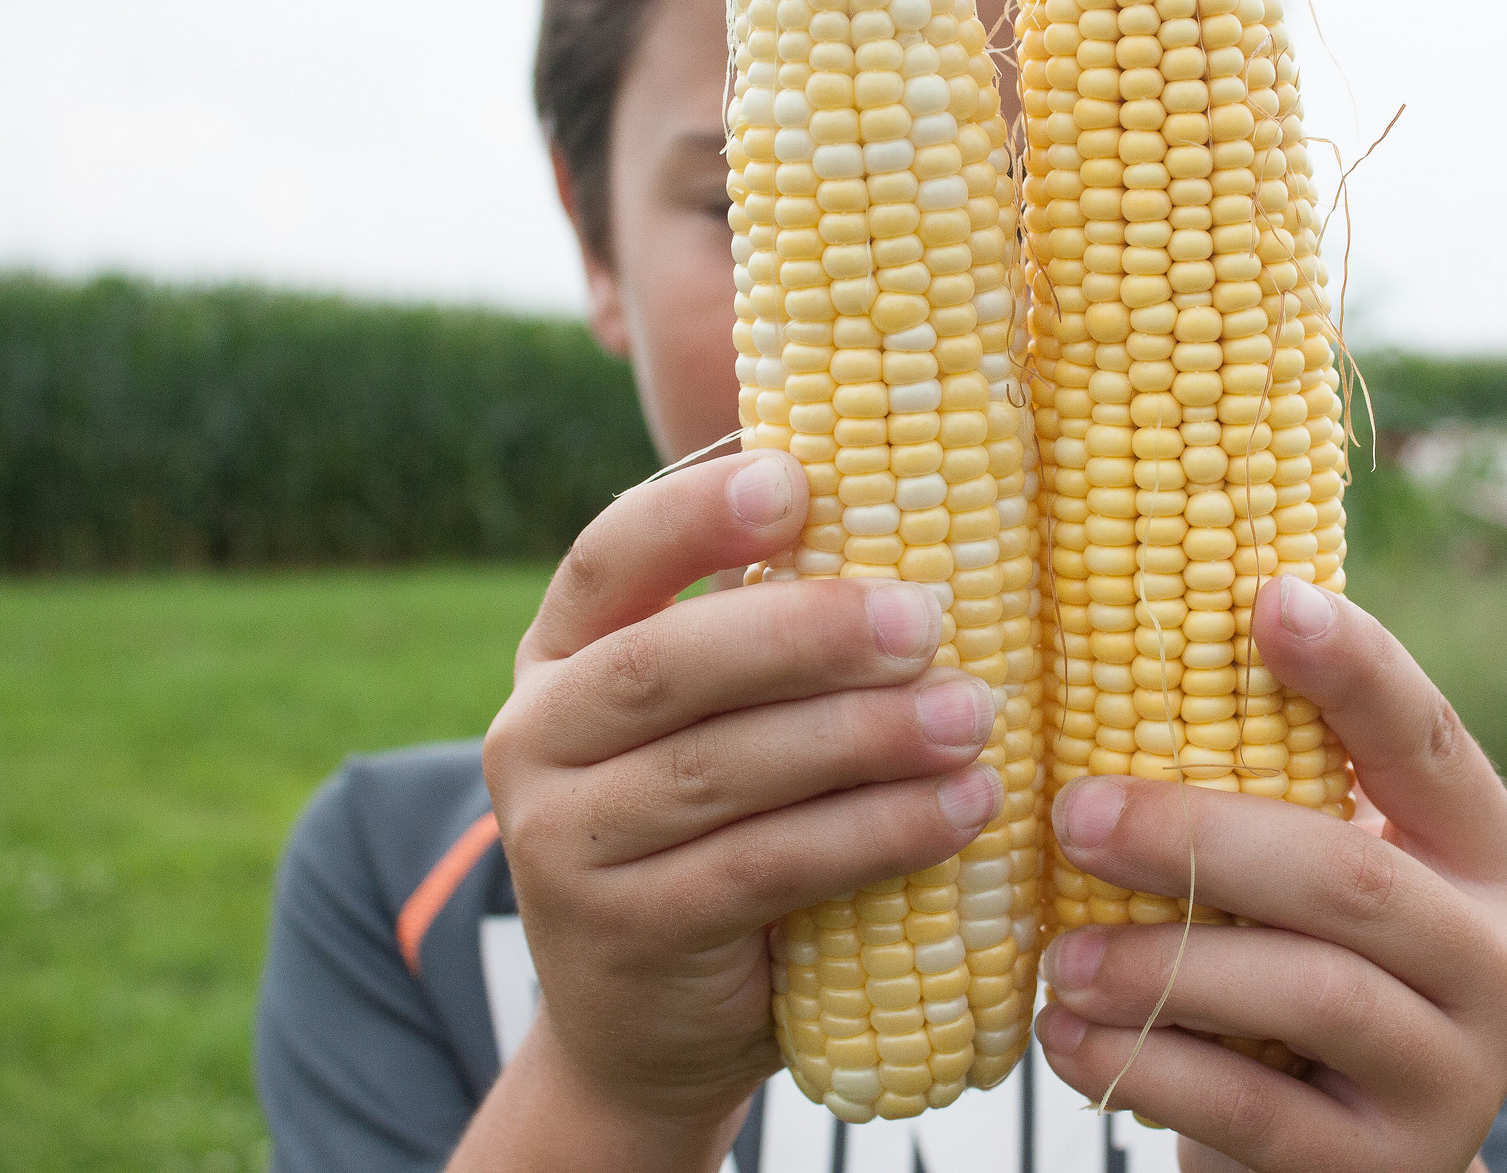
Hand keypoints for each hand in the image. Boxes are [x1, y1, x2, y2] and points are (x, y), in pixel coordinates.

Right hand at [460, 450, 1004, 1170]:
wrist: (641, 1026)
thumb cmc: (708, 831)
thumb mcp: (711, 724)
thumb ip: (763, 639)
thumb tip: (917, 514)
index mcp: (560, 655)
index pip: (610, 556)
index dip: (695, 512)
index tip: (797, 479)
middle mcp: (536, 737)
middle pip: (666, 665)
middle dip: (804, 634)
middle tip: (927, 618)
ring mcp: (563, 842)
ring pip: (721, 770)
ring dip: (860, 738)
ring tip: (970, 717)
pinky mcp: (625, 931)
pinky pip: (761, 868)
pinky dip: (871, 835)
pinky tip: (958, 810)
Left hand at [1032, 575, 1506, 1172]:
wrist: (1340, 1153)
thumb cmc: (1298, 967)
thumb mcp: (1313, 874)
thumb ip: (1272, 788)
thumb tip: (1132, 648)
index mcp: (1488, 854)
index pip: (1426, 741)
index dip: (1354, 668)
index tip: (1263, 599)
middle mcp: (1502, 960)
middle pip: (1348, 876)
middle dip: (1197, 837)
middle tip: (1074, 816)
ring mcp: (1459, 1074)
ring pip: (1308, 994)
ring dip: (1162, 963)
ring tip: (1059, 954)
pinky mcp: (1391, 1169)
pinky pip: (1257, 1109)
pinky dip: (1146, 1066)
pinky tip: (1066, 1036)